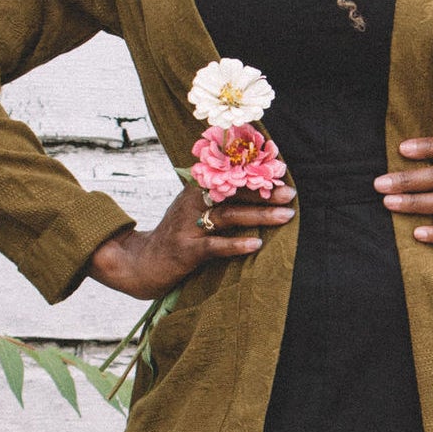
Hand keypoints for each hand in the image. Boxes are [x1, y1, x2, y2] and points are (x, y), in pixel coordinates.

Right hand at [84, 180, 296, 299]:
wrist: (142, 263)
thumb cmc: (176, 236)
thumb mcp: (191, 210)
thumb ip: (216, 197)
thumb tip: (253, 186)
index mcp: (195, 190)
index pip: (228, 175)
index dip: (254, 171)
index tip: (280, 168)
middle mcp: (192, 203)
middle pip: (232, 192)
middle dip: (264, 192)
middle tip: (290, 193)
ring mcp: (188, 226)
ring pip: (229, 216)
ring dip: (260, 215)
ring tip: (285, 215)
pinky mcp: (186, 250)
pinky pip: (215, 246)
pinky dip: (236, 244)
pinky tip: (257, 244)